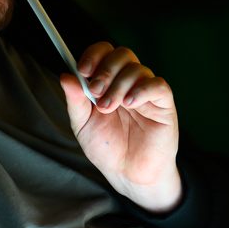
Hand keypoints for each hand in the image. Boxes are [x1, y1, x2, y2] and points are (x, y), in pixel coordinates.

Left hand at [59, 42, 180, 211]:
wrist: (128, 174)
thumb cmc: (107, 148)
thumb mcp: (83, 125)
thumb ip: (75, 101)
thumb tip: (65, 76)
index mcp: (108, 82)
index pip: (104, 52)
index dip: (94, 55)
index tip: (83, 70)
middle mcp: (128, 82)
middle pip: (122, 54)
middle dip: (106, 70)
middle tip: (95, 91)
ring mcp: (146, 92)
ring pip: (137, 69)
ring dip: (118, 86)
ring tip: (109, 107)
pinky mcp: (163, 104)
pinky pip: (158, 85)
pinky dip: (142, 90)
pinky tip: (130, 104)